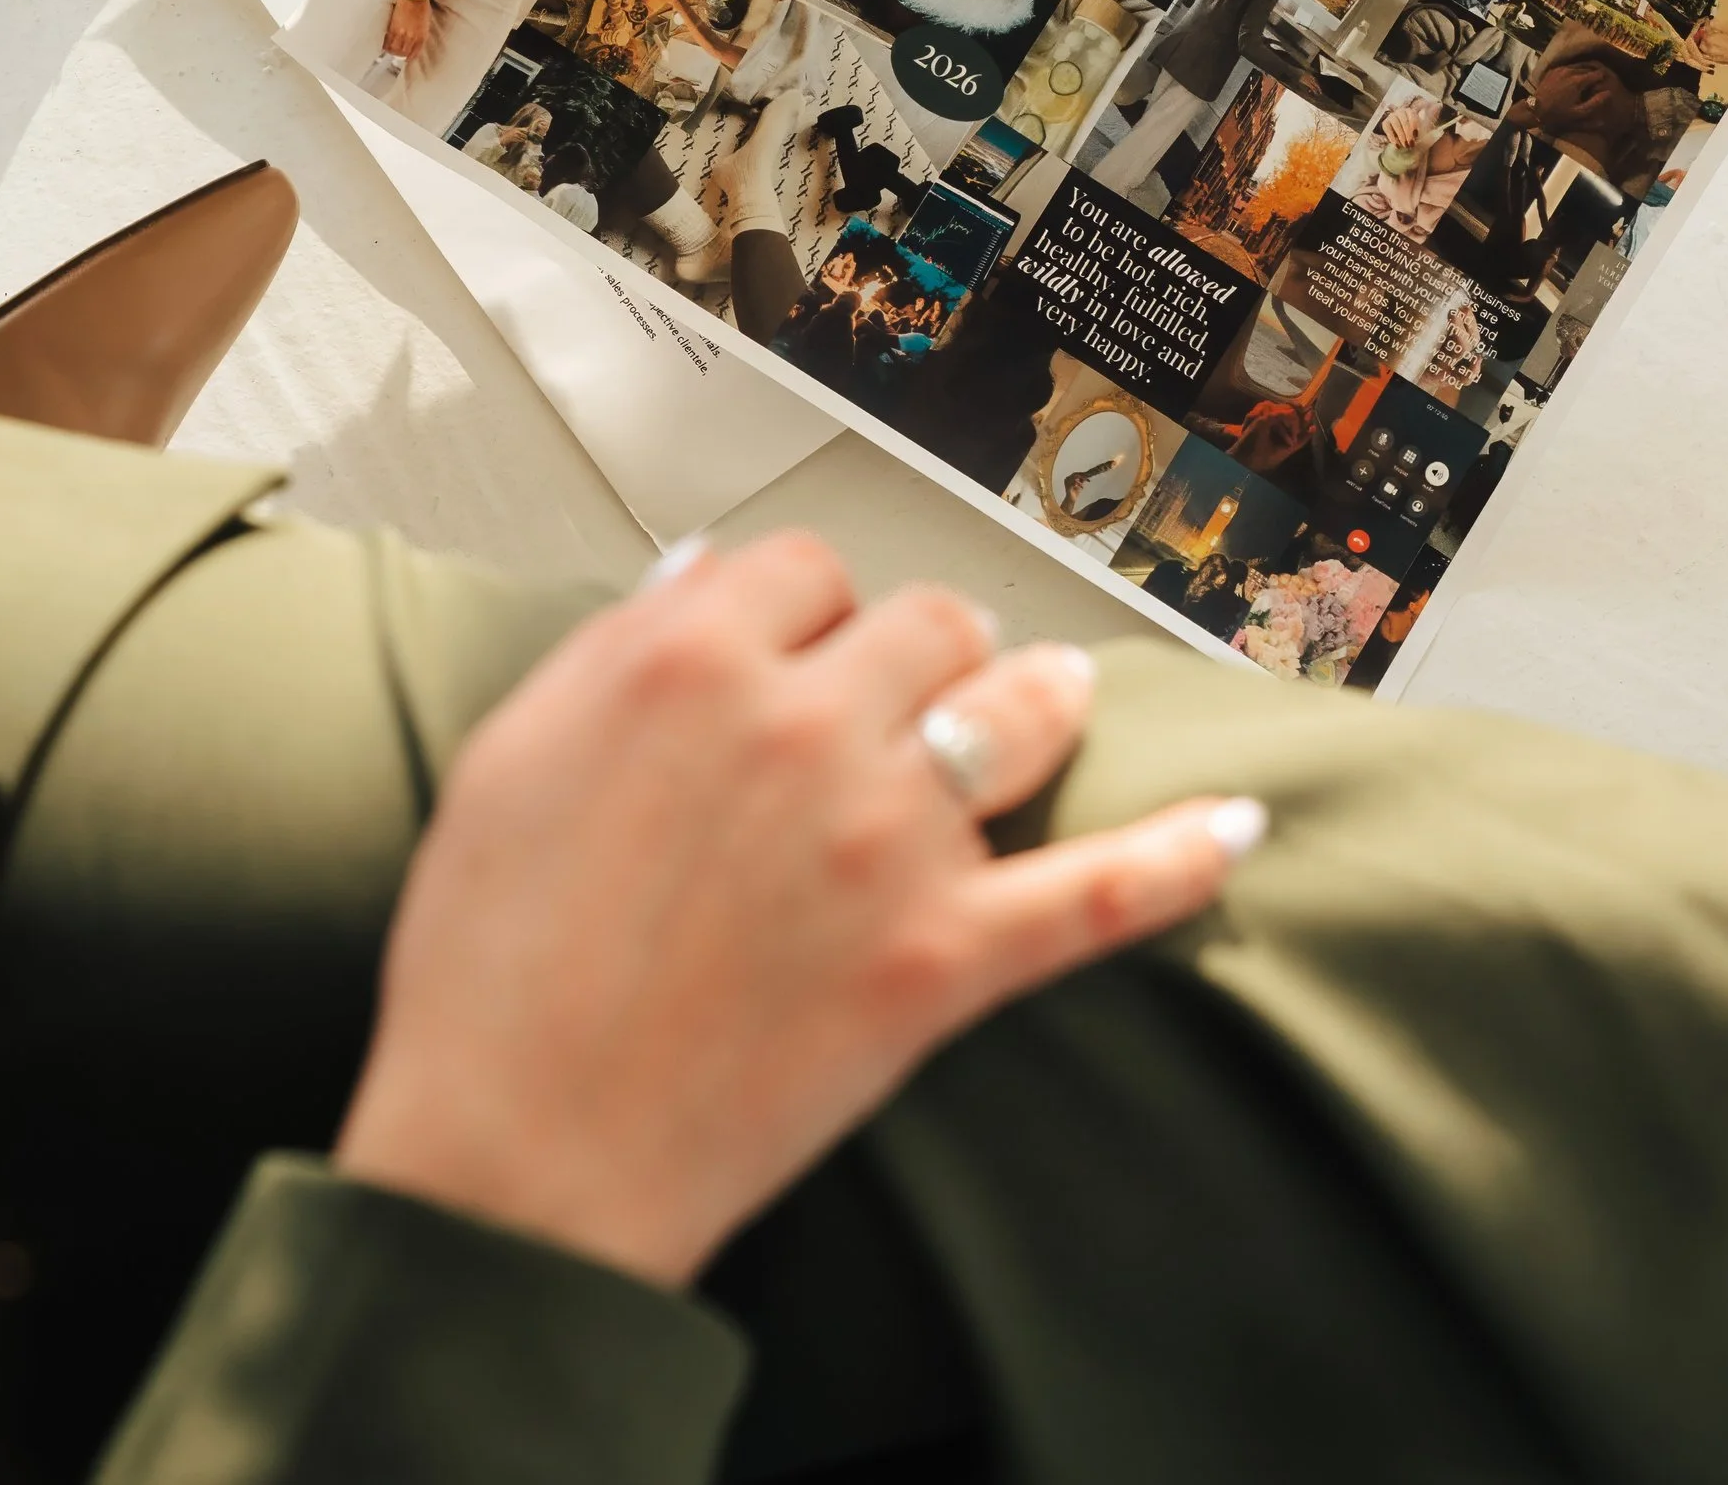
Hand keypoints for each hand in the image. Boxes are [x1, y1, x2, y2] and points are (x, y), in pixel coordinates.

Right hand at [335, 534, 1261, 1288]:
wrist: (514, 1162)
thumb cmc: (490, 971)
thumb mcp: (510, 754)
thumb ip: (616, 646)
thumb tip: (701, 573)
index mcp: (689, 661)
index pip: (807, 565)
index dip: (806, 609)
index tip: (801, 650)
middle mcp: (807, 727)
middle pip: (928, 622)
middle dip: (921, 652)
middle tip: (906, 697)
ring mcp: (890, 841)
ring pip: (1022, 707)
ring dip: (1044, 698)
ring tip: (1057, 699)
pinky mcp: (942, 959)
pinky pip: (1095, 893)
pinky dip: (1178, 858)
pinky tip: (1237, 828)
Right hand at [379, 0, 432, 59]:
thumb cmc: (422, 7)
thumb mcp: (426, 24)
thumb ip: (420, 34)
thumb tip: (414, 41)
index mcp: (422, 37)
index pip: (414, 53)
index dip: (409, 57)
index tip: (406, 58)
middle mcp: (412, 38)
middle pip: (403, 54)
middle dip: (399, 56)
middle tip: (396, 55)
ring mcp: (402, 34)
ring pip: (394, 50)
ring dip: (392, 51)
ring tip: (390, 50)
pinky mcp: (393, 28)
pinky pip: (388, 42)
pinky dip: (386, 45)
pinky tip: (385, 45)